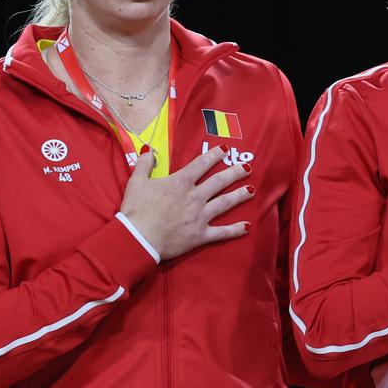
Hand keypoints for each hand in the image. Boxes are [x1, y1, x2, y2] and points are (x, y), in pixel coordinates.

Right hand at [119, 146, 253, 260]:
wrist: (138, 238)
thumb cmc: (136, 209)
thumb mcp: (137, 182)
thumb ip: (145, 164)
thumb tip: (148, 149)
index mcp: (181, 182)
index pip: (201, 164)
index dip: (214, 156)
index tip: (225, 150)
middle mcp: (195, 196)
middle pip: (220, 182)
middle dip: (235, 173)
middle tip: (247, 168)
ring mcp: (201, 216)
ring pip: (225, 203)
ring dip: (240, 196)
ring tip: (251, 190)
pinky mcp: (201, 234)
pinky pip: (222, 232)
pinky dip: (236, 230)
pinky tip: (247, 226)